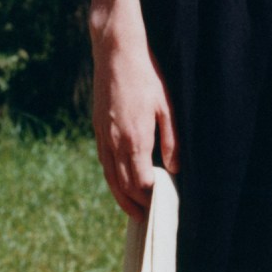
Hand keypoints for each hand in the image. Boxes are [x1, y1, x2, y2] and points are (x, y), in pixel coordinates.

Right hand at [91, 23, 177, 219]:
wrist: (116, 53)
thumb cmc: (146, 76)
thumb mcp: (167, 106)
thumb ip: (171, 140)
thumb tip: (175, 169)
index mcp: (134, 139)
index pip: (141, 182)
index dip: (150, 198)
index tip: (160, 207)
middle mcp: (115, 142)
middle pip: (123, 184)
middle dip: (135, 204)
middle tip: (147, 218)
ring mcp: (103, 136)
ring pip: (110, 176)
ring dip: (121, 196)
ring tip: (133, 209)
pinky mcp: (97, 128)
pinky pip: (104, 161)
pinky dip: (112, 177)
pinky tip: (120, 180)